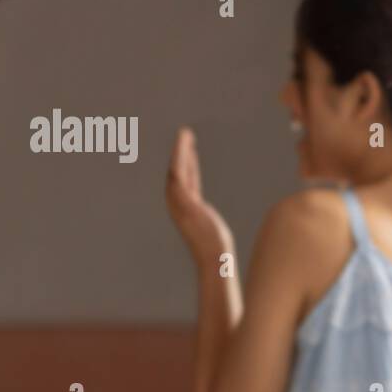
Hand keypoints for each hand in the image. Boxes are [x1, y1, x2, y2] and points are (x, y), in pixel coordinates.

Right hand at [166, 126, 234, 266]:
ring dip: (180, 150)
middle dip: (181, 152)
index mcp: (185, 207)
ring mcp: (178, 202)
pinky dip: (181, 158)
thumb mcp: (210, 225)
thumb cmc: (215, 249)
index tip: (190, 148)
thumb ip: (204, 217)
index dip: (187, 163)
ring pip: (176, 169)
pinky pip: (180, 174)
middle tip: (186, 133)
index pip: (185, 180)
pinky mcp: (184, 201)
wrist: (214, 259)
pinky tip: (186, 146)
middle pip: (177, 172)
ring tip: (185, 133)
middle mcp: (177, 203)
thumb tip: (208, 218)